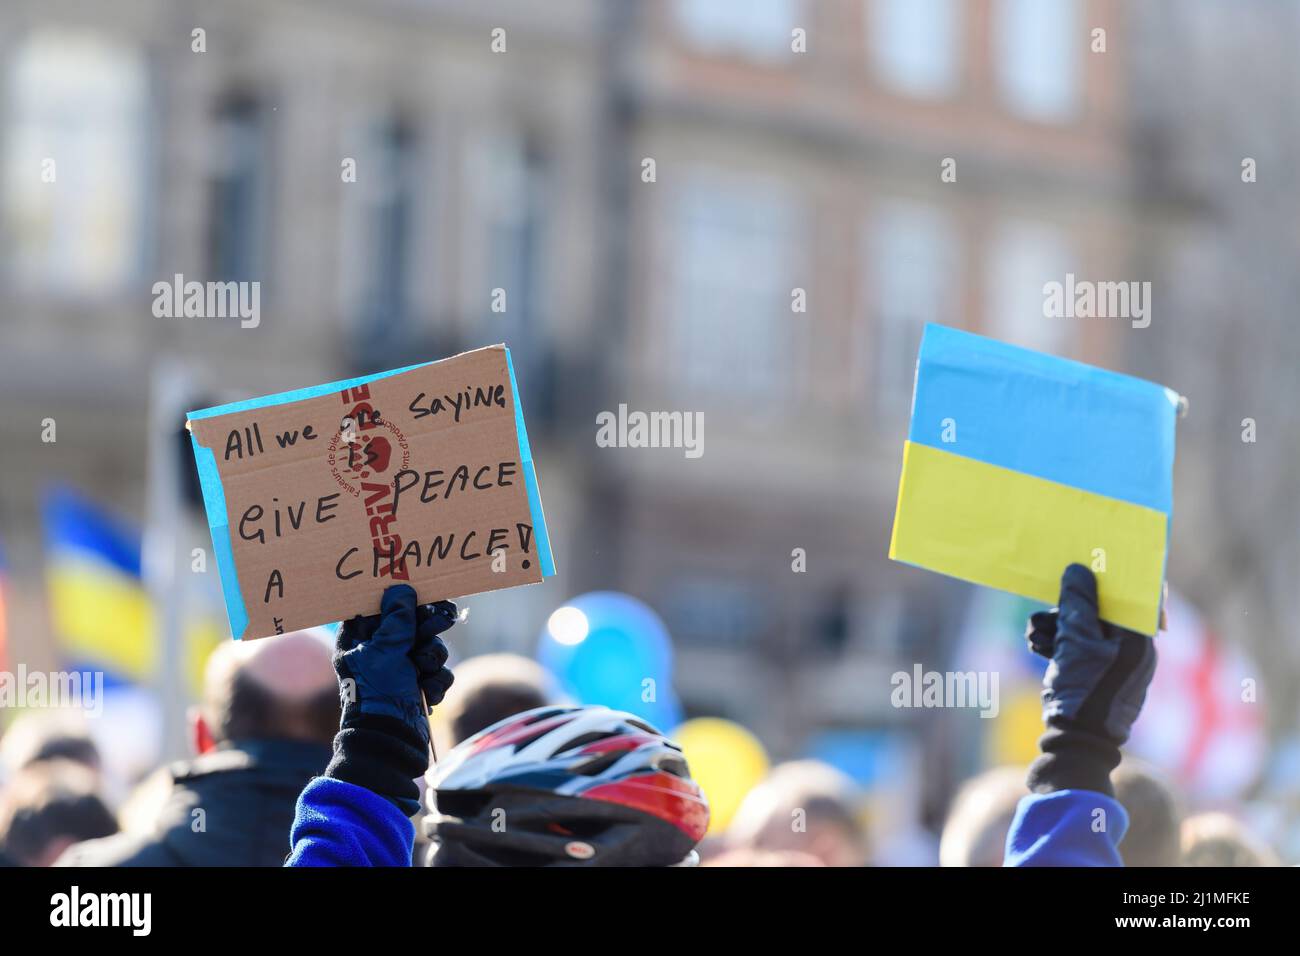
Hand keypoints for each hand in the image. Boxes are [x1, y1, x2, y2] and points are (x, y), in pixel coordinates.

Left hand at [325, 585, 459, 814]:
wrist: (391, 742)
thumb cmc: (378, 694)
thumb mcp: (386, 650)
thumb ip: (397, 618)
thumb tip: (400, 589)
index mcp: (357, 640)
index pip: (379, 606)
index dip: (401, 598)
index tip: (422, 593)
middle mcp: (377, 652)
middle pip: (410, 623)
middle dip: (427, 629)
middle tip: (441, 622)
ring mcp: (397, 669)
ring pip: (428, 645)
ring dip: (432, 658)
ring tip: (423, 673)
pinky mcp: (416, 685)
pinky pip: (436, 669)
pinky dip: (436, 680)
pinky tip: (427, 692)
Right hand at [1024, 564, 1156, 794]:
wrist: (1076, 746)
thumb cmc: (1084, 692)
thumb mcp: (1075, 642)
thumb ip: (1078, 603)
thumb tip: (1078, 571)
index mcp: (1139, 640)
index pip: (1141, 594)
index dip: (1122, 573)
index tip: (1102, 555)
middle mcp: (1132, 649)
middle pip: (1103, 610)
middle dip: (1072, 605)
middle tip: (1051, 598)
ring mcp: (1113, 664)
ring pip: (1085, 628)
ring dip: (1058, 625)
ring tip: (1034, 633)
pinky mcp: (1095, 675)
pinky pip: (1078, 648)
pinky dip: (1058, 643)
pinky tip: (1037, 644)